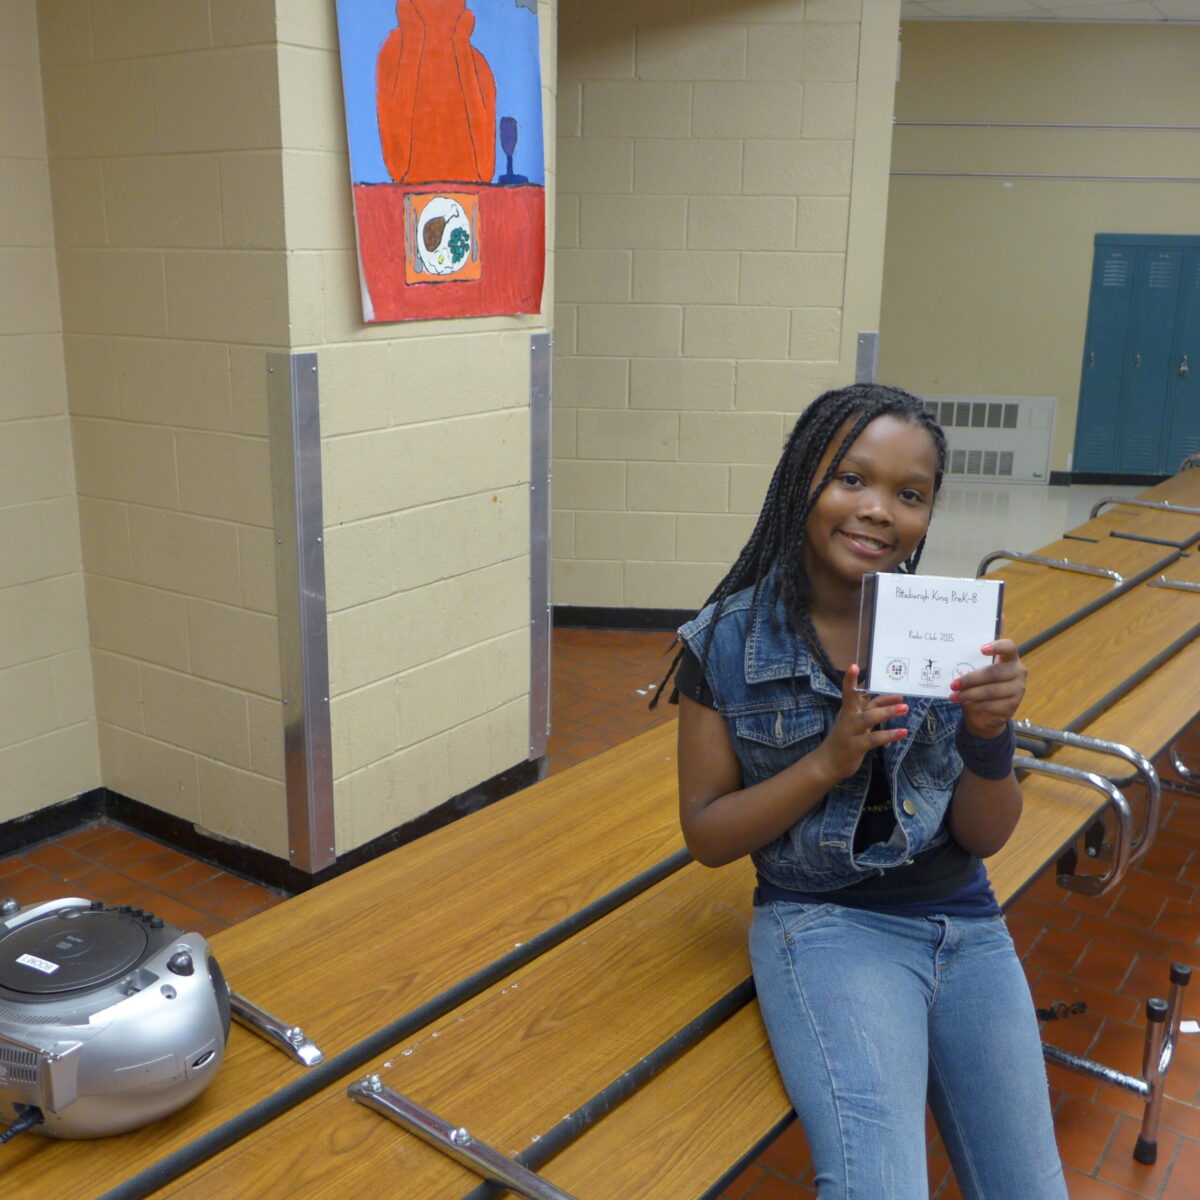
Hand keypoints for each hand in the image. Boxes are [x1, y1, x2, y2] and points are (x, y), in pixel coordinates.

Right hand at [818, 665, 908, 782]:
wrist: (828, 763)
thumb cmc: (845, 738)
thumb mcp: (855, 720)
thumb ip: (872, 709)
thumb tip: (894, 699)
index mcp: (848, 710)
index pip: (851, 692)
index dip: (851, 680)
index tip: (853, 666)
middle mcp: (849, 717)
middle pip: (860, 702)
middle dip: (880, 697)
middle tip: (901, 696)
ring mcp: (851, 731)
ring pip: (869, 719)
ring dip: (887, 713)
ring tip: (904, 709)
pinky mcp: (856, 746)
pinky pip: (874, 739)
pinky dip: (888, 735)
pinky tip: (902, 732)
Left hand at [950, 639, 1025, 738]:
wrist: (990, 708)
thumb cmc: (983, 682)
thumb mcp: (979, 670)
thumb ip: (973, 664)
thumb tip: (952, 665)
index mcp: (1010, 657)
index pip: (1009, 647)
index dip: (998, 647)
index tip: (982, 649)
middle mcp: (1018, 672)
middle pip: (994, 673)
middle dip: (971, 679)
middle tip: (953, 685)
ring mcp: (1018, 690)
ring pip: (991, 691)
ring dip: (969, 694)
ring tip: (954, 696)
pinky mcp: (1013, 706)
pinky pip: (992, 705)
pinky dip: (976, 705)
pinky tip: (966, 704)